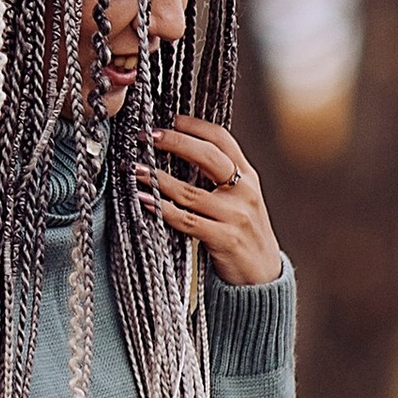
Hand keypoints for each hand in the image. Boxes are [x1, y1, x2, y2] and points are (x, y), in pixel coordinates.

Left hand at [141, 119, 285, 287]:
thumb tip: (180, 152)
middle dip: (175, 142)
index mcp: (249, 177)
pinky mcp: (224, 239)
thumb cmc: (244, 236)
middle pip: (208, 156)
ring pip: (190, 191)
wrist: (263, 278)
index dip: (195, 126)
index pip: (223, 140)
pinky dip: (162, 209)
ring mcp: (235, 216)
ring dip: (157, 179)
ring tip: (135, 169)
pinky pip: (186, 220)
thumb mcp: (241, 201)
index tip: (170, 119)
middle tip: (148, 136)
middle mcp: (245, 192)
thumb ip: (220, 179)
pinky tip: (144, 201)